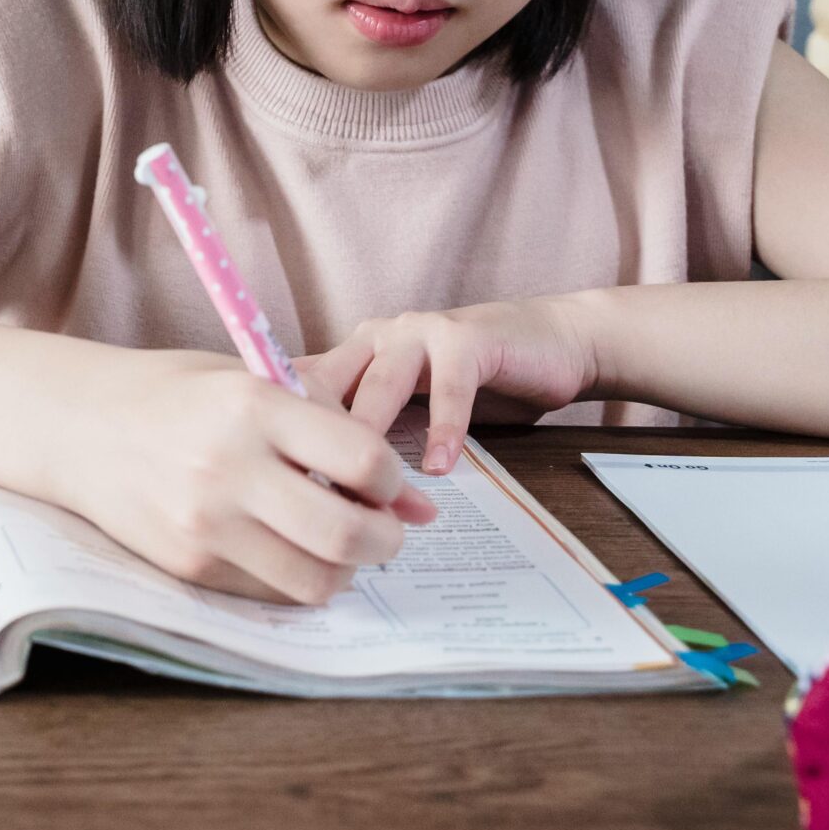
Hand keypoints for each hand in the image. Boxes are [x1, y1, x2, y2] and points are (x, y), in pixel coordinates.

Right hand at [46, 348, 438, 606]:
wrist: (75, 425)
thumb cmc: (172, 395)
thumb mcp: (248, 380)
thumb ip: (331, 427)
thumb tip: (421, 504)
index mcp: (251, 405)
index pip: (363, 458)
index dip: (392, 479)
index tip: (384, 481)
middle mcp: (228, 467)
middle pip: (349, 533)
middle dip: (387, 539)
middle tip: (383, 529)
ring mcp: (204, 523)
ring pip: (316, 579)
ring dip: (345, 570)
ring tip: (334, 544)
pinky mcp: (188, 563)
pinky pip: (270, 591)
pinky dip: (292, 577)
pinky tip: (281, 548)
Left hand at [299, 296, 601, 475]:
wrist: (552, 342)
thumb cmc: (474, 382)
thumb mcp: (412, 404)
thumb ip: (372, 429)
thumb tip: (323, 488)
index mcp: (353, 354)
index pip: (303, 392)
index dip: (286, 435)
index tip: (276, 487)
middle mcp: (376, 338)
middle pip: (331, 388)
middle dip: (317, 440)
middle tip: (306, 496)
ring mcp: (420, 333)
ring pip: (381, 386)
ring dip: (371, 439)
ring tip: (366, 489)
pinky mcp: (467, 340)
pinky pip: (449, 388)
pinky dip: (443, 428)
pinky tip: (440, 467)